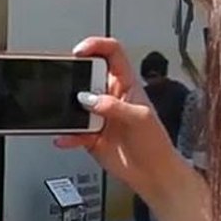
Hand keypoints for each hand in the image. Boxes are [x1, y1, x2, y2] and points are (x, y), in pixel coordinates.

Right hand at [53, 37, 188, 203]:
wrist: (152, 174)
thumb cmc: (155, 144)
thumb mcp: (140, 118)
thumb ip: (114, 106)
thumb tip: (88, 99)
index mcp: (126, 85)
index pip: (111, 53)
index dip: (95, 45)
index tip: (79, 52)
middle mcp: (110, 98)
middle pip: (87, 76)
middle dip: (74, 79)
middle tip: (69, 87)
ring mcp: (99, 116)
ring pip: (75, 105)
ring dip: (68, 110)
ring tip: (68, 117)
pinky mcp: (90, 136)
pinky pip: (72, 132)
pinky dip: (66, 135)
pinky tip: (65, 138)